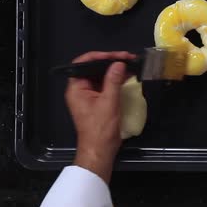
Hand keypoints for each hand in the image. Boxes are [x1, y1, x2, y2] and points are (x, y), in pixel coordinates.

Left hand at [65, 51, 135, 182]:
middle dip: (109, 61)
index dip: (99, 56)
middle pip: (93, 69)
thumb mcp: (109, 102)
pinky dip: (115, 80)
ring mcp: (88, 96)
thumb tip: (119, 63)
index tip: (115, 55)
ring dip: (114, 70)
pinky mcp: (97, 102)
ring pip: (100, 76)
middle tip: (127, 57)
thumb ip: (113, 80)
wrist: (100, 151)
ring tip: (130, 64)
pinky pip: (105, 85)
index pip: (83, 63)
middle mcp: (80, 90)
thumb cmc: (100, 128)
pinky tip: (128, 76)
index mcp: (76, 88)